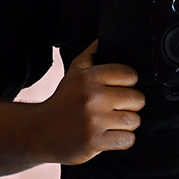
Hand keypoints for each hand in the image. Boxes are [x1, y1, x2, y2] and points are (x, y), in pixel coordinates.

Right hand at [33, 40, 144, 165]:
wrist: (41, 131)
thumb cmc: (63, 100)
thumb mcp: (75, 71)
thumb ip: (93, 53)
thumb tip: (109, 37)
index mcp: (89, 77)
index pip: (130, 74)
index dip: (129, 82)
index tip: (121, 87)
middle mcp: (92, 97)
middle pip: (137, 98)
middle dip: (132, 104)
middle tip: (120, 106)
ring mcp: (94, 121)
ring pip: (134, 120)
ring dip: (129, 123)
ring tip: (116, 121)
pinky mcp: (95, 141)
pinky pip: (127, 140)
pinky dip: (124, 139)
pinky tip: (112, 135)